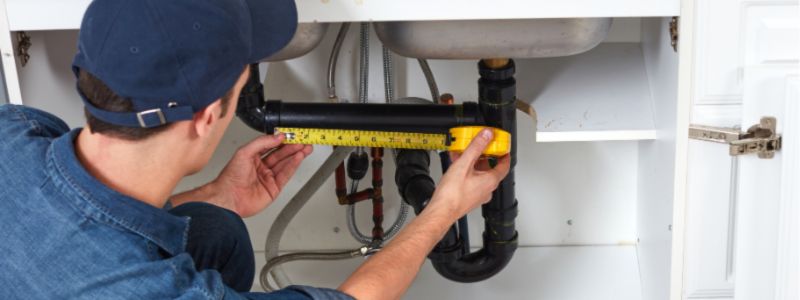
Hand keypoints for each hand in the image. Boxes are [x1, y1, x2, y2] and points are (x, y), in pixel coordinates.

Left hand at [172, 134, 311, 217]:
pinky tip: (299, 157)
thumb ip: (262, 142)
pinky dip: (294, 165)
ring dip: (296, 155)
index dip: (282, 140)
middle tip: (303, 140)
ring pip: (286, 164)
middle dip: (293, 147)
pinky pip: (286, 174)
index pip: (271, 146)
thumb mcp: (245, 152)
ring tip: (305, 147)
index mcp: (253, 157)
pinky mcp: (274, 188)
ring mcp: (268, 178)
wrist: (229, 197)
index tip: (291, 134)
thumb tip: (277, 137)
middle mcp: (261, 167)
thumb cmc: (230, 177)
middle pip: (281, 154)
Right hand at [428, 128, 510, 218]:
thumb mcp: (464, 164)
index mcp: (490, 181)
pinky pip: (472, 181)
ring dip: (473, 164)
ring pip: (480, 175)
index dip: (504, 154)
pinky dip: (467, 172)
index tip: (503, 148)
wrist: (441, 211)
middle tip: (480, 147)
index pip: (504, 165)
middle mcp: (487, 189)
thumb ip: (476, 147)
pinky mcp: (469, 198)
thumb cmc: (452, 194)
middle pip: (490, 169)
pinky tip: (457, 166)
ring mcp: (478, 195)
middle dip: (484, 156)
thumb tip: (486, 135)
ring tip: (464, 155)